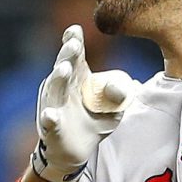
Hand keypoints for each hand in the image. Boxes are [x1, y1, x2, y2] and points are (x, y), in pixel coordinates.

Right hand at [31, 25, 136, 181]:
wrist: (75, 151)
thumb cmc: (92, 123)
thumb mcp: (113, 110)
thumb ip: (121, 96)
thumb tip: (132, 84)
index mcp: (76, 78)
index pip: (74, 56)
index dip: (73, 41)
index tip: (75, 30)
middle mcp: (61, 87)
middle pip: (63, 66)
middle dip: (67, 54)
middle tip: (75, 44)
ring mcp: (53, 105)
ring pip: (54, 89)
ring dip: (58, 78)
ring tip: (65, 69)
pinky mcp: (51, 126)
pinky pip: (49, 121)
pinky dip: (50, 118)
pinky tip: (51, 115)